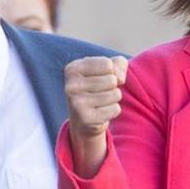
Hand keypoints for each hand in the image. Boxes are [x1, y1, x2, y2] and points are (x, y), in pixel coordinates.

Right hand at [63, 56, 127, 175]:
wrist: (84, 124)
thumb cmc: (98, 92)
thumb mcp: (107, 73)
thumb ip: (118, 65)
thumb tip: (120, 75)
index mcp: (72, 68)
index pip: (108, 64)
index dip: (114, 73)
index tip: (105, 80)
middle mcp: (69, 85)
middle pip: (112, 80)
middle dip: (114, 88)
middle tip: (101, 96)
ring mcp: (74, 103)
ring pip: (115, 95)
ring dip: (114, 101)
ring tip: (101, 106)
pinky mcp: (84, 119)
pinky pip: (114, 110)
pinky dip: (113, 113)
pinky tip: (101, 116)